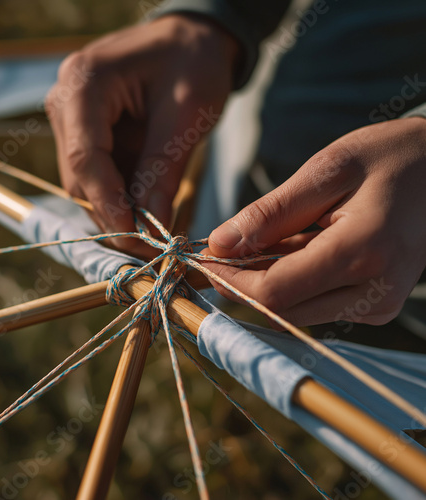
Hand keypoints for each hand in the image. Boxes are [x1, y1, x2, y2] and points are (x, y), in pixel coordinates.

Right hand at [46, 15, 237, 253]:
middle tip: (153, 243)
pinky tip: (149, 209)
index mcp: (84, 84)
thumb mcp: (186, 114)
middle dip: (115, 214)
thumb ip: (163, 168)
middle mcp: (66, 103)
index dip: (108, 203)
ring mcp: (73, 121)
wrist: (192, 40)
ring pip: (86, 184)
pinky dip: (122, 198)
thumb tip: (150, 226)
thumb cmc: (193, 62)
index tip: (136, 237)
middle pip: (80, 177)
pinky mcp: (88, 135)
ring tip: (156, 229)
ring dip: (118, 211)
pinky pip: (99, 177)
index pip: (85, 158)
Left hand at [204, 117, 425, 326]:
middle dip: (243, 281)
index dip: (232, 281)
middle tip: (224, 246)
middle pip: (282, 308)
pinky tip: (291, 246)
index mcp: (362, 253)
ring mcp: (377, 304)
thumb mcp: (326, 172)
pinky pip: (315, 302)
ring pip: (295, 309)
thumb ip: (270, 214)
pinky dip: (291, 279)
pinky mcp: (374, 305)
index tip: (206, 258)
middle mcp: (373, 291)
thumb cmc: (388, 159)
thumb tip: (218, 245)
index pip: (276, 293)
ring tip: (266, 237)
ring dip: (266, 279)